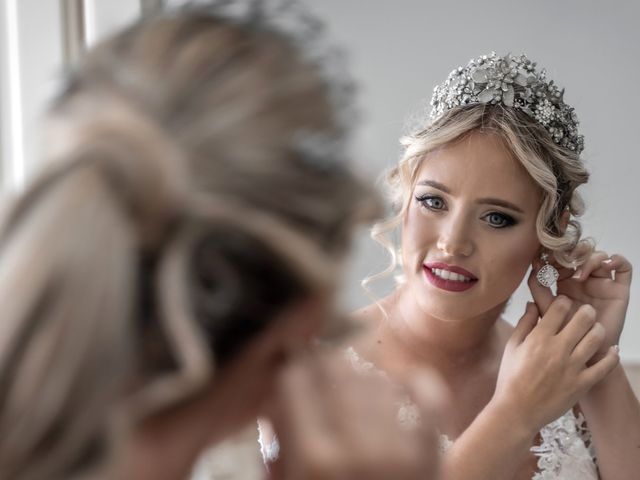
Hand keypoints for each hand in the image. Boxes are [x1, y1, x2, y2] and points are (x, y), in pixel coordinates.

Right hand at [263, 350, 446, 479]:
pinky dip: (415, 383)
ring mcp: (399, 448)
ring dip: (359, 378)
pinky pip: (427, 397)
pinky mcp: (431, 454)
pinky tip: (404, 379)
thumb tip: (276, 400)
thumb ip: (279, 448)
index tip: (289, 374)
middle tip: (319, 375)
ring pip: (373, 379)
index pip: (294, 380)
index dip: (287, 372)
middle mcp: (356, 447)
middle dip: (320, 368)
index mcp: (312, 460)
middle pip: (333, 370)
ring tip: (352, 391)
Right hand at [494, 298, 618, 434]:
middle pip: (583, 319)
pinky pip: (605, 367)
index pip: (559, 307)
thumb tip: (533, 304)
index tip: (564, 303)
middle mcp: (558, 349)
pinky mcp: (582, 384)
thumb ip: (524, 323)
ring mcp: (572, 367)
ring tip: (595, 329)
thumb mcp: (511, 347)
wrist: (517, 411)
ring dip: (598, 329)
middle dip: (586, 311)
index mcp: (539, 338)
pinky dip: (612, 356)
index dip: (564, 301)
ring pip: (596, 338)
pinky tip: (613, 350)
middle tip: (585, 312)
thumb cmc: (510, 379)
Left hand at [530, 251, 631, 359]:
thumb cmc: (563, 334)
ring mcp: (601, 282)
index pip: (561, 257)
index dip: (554, 253)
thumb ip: (538, 290)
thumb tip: (534, 269)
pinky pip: (623, 268)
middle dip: (571, 251)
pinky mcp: (618, 289)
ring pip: (598, 255)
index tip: (545, 258)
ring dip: (588, 258)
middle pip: (580, 252)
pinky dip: (616, 260)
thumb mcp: (546, 310)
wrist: (585, 354)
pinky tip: (606, 265)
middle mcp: (583, 279)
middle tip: (562, 261)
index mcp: (563, 281)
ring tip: (578, 275)